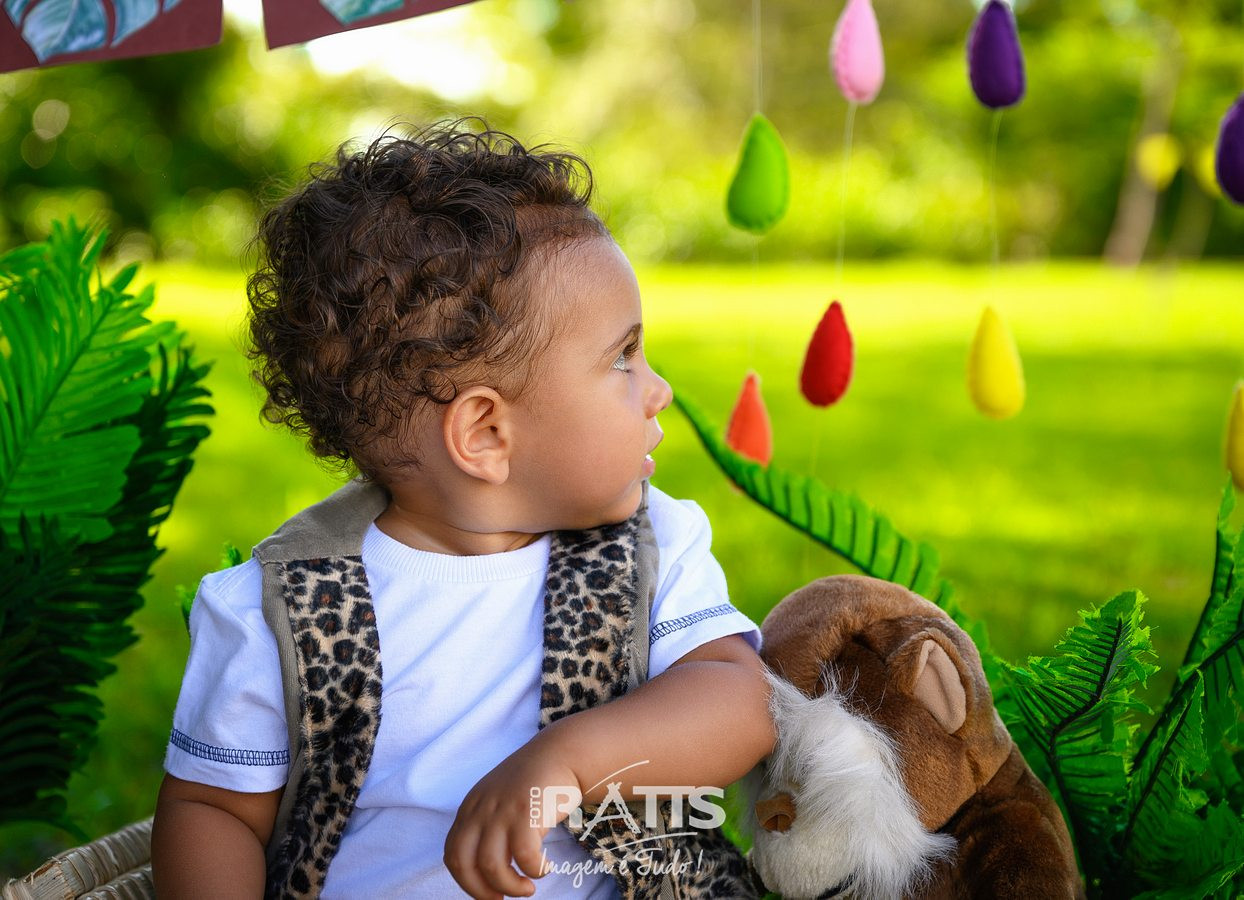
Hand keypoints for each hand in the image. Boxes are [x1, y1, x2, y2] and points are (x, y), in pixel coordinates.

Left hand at [445, 735, 582, 898]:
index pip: (453, 855)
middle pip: (463, 863)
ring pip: (491, 865)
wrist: (560, 754)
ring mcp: (503, 809)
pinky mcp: (527, 811)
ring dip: (510, 886)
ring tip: (528, 888)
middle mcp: (481, 809)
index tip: (489, 893)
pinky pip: (524, 855)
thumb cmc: (533, 785)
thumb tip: (487, 872)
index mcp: (470, 808)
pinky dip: (534, 870)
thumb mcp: (498, 801)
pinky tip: (544, 868)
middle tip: (502, 899)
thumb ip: (486, 827)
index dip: (467, 882)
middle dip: (481, 891)